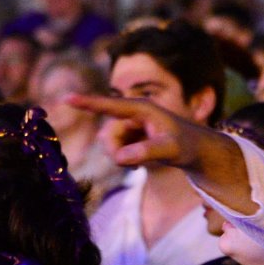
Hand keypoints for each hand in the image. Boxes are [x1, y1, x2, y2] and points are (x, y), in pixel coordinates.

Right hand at [70, 94, 212, 170]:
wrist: (195, 150)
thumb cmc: (187, 145)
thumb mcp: (171, 150)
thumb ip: (147, 151)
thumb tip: (120, 157)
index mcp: (142, 108)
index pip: (111, 105)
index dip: (88, 102)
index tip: (67, 98)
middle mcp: (132, 113)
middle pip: (108, 134)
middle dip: (115, 152)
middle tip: (135, 166)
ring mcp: (129, 125)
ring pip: (109, 144)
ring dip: (120, 157)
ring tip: (141, 162)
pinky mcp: (128, 136)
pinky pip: (114, 149)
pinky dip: (123, 159)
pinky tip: (139, 163)